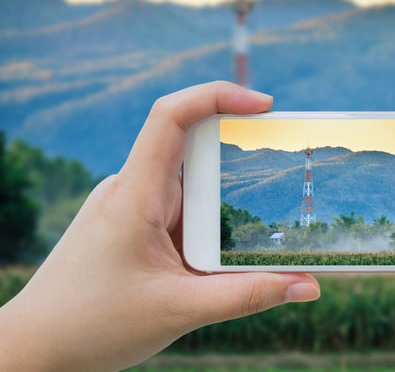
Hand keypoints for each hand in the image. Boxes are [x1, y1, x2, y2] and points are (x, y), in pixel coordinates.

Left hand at [0, 82, 319, 371]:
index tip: (264, 106)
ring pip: (189, 183)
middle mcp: (132, 189)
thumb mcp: (180, 311)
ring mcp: (131, 206)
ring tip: (259, 223)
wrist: (36, 348)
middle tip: (284, 167)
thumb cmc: (92, 327)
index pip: (171, 117)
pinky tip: (223, 249)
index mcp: (135, 195)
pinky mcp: (133, 225)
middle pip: (192, 147)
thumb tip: (309, 285)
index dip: (217, 96)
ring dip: (225, 197)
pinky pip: (180, 206)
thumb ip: (248, 296)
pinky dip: (209, 218)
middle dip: (239, 154)